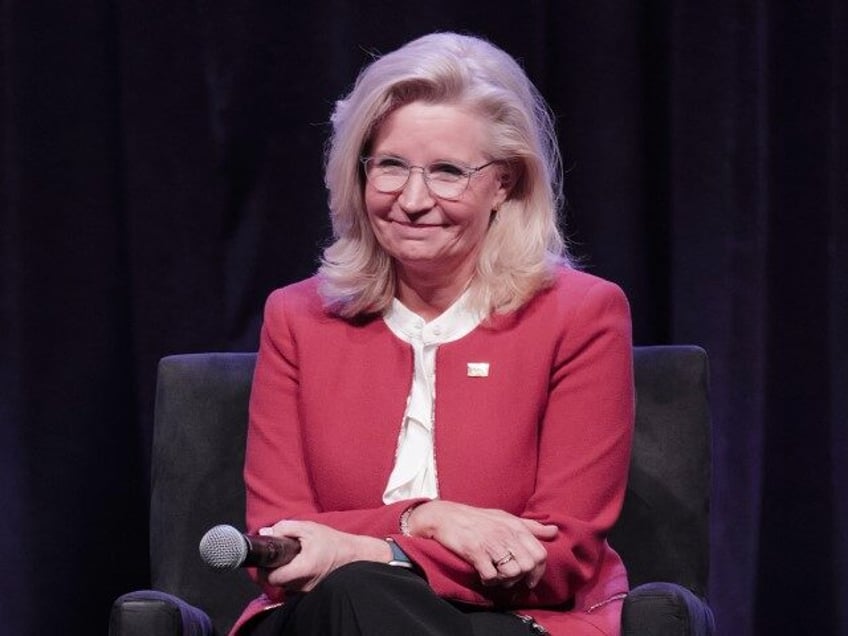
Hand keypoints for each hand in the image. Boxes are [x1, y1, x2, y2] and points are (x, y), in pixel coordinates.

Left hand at [257, 520, 390, 591]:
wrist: (352, 555)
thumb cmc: (332, 542)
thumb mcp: (308, 527)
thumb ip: (284, 528)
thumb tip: (265, 533)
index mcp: (303, 568)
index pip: (272, 578)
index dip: (265, 568)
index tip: (268, 557)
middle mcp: (304, 584)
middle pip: (276, 581)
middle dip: (274, 567)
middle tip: (280, 554)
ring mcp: (307, 591)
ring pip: (283, 585)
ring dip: (283, 572)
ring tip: (293, 558)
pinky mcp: (310, 593)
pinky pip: (293, 587)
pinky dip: (292, 576)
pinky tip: (299, 565)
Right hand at [407, 501, 557, 588]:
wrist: (445, 516)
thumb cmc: (477, 518)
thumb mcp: (505, 517)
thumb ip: (531, 526)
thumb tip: (555, 531)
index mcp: (515, 526)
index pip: (540, 554)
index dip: (538, 571)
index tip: (529, 578)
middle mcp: (506, 534)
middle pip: (528, 566)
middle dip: (521, 578)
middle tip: (510, 579)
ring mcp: (491, 543)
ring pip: (512, 572)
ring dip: (505, 581)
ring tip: (497, 578)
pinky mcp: (475, 551)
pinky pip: (491, 575)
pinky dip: (490, 581)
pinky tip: (484, 576)